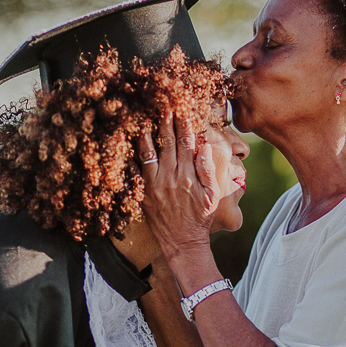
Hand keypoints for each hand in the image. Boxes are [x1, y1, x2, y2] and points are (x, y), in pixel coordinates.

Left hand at [138, 113, 218, 256]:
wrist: (183, 242)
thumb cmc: (200, 218)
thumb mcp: (213, 196)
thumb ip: (208, 170)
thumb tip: (204, 146)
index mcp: (189, 176)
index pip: (187, 143)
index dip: (185, 124)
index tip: (183, 109)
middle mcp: (171, 177)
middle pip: (168, 142)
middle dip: (166, 122)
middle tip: (164, 104)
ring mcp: (155, 184)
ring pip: (150, 151)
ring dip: (149, 132)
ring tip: (146, 116)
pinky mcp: (144, 192)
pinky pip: (137, 168)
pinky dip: (134, 154)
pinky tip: (132, 141)